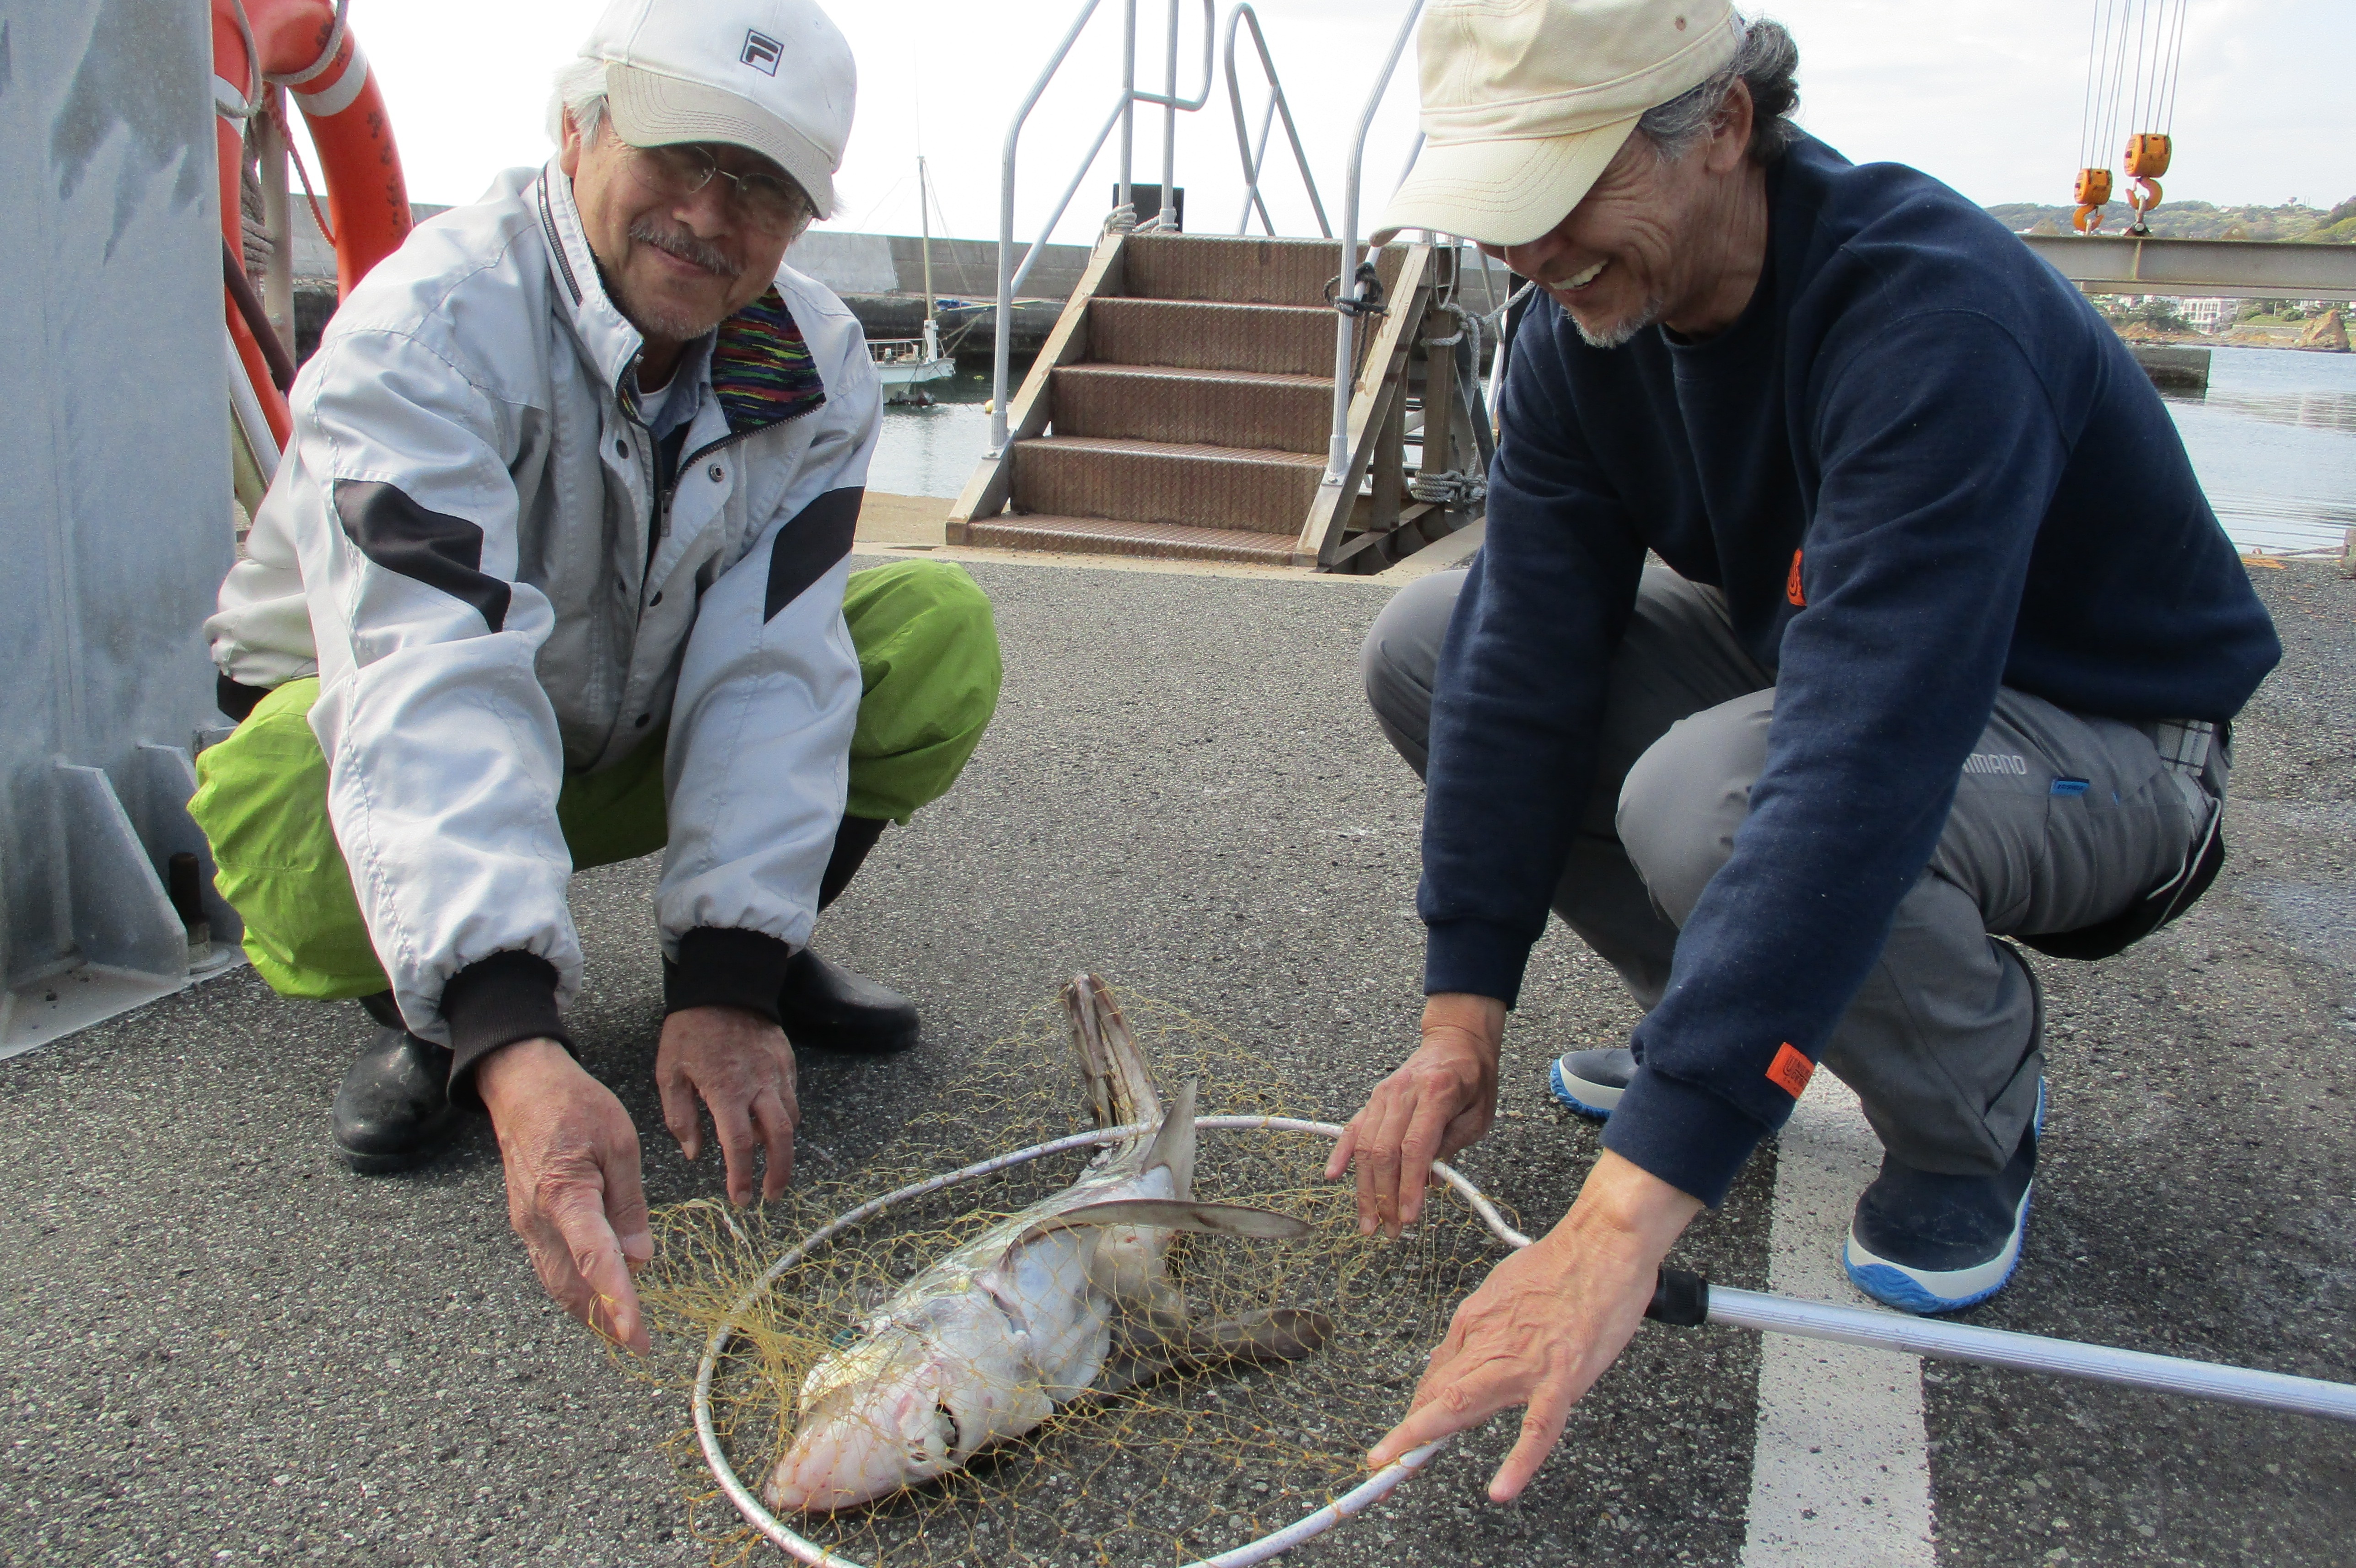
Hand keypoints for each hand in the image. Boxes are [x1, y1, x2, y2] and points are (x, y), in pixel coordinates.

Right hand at [476, 1037, 653, 1352]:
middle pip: (571, 1285)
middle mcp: (538, 1220)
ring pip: (556, 1282)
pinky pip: (549, 1266)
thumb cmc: (576, 1106)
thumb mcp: (620, 1142)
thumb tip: (641, 1257)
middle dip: (604, 1319)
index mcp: (565, 1195)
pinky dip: (573, 1288)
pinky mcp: (526, 1222)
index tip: (635, 1333)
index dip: (616, 1298)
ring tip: (622, 1330)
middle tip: (637, 1343)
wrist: (523, 1088)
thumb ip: (630, 1203)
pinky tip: (597, 1295)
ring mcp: (527, 1224)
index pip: (594, 1258)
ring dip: (587, 1310)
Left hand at [654, 1005, 798, 1204]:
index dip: (742, 1176)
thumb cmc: (689, 1030)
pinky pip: (791, 1097)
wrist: (724, 985)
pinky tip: (771, 1123)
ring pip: (791, 1119)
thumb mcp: (670, 1072)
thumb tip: (694, 1153)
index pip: (740, 1144)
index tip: (740, 1199)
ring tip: (771, 1163)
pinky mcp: (787, 1062)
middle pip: (780, 1138)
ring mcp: (777, 1073)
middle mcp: (758, 1085)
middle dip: (780, 1173)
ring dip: (783, 1146)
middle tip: (772, 1195)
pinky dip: (785, 1117)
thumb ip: (680, 1117)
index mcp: (726, 1091)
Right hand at [1324, 993, 1505, 1236]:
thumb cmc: (1474, 1079)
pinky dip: (1341, 1153)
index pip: (1414, 1147)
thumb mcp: (1478, 1116)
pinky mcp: (1373, 1099)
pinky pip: (1352, 1128)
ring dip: (1365, 1189)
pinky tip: (1333, 1177)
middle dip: (1385, 1197)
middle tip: (1390, 1231)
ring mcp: (1383, 1096)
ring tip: (1369, 1222)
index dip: (1409, 1185)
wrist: (1456, 1041)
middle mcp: (1402, 1093)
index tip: (1408, 1217)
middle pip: (1384, 1152)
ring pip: (1365, 1147)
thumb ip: (1450, 1147)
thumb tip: (1427, 1184)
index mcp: (1435, 1094)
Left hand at [1366, 1150, 1702, 1499]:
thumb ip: (1481, 1325)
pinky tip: (1501, 1489)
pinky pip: (1538, 1427)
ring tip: (1395, 1471)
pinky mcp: (1563, 1377)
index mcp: (1474, 1321)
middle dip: (1405, 1434)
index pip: (1437, 1375)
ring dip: (1425, 1438)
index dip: (1417, 1410)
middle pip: (1438, 1393)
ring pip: (1466, 1405)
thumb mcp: (1503, 1289)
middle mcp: (1488, 1342)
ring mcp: (1524, 1363)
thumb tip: (1457, 1357)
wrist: (1603, 1241)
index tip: (1402, 1438)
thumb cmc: (1562, 1262)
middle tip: (1378, 1466)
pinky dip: (1519, 1461)